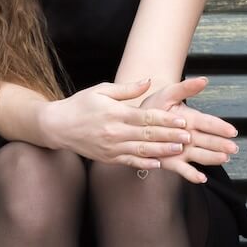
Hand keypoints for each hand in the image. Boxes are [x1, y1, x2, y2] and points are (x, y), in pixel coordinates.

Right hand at [42, 79, 191, 171]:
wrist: (57, 126)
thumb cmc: (80, 104)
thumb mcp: (101, 90)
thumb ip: (127, 88)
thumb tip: (148, 82)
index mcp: (116, 113)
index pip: (146, 117)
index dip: (166, 119)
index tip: (182, 120)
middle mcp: (115, 132)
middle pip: (148, 134)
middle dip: (170, 136)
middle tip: (189, 136)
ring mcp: (111, 147)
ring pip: (142, 150)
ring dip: (162, 150)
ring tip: (180, 150)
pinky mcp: (108, 158)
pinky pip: (130, 161)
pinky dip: (145, 163)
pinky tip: (159, 164)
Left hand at [141, 77, 240, 183]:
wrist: (138, 123)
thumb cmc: (155, 107)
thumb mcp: (169, 93)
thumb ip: (186, 88)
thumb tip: (204, 79)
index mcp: (191, 119)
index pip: (209, 123)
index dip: (221, 127)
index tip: (232, 131)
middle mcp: (190, 136)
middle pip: (209, 141)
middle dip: (221, 144)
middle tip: (233, 147)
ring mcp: (183, 150)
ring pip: (201, 155)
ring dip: (213, 157)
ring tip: (223, 158)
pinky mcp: (174, 162)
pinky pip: (184, 170)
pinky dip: (193, 175)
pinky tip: (201, 178)